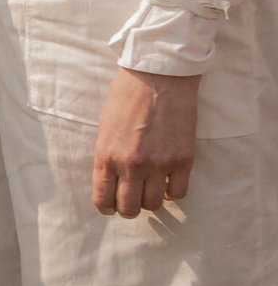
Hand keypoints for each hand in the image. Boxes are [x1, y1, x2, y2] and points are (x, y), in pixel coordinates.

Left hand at [92, 68, 199, 216]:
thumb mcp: (104, 127)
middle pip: (129, 208)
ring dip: (150, 199)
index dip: (107, 206)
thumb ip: (107, 156)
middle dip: (128, 207)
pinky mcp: (183, 160)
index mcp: (106, 156)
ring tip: (149, 186)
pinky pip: (178, 193)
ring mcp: (159, 165)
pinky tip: (167, 179)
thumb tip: (111, 180)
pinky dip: (172, 190)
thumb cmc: (125, 96)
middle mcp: (131, 165)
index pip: (103, 199)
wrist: (157, 77)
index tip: (111, 204)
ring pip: (154, 204)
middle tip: (132, 197)